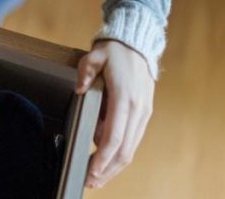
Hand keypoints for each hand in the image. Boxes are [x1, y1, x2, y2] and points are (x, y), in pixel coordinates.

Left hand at [75, 39, 154, 188]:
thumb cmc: (115, 50)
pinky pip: (132, 140)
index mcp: (125, 98)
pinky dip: (120, 153)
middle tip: (89, 182)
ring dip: (114, 166)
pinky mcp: (144, 114)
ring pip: (130, 149)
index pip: (114, 137)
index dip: (102, 157)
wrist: (137, 43)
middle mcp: (137, 110)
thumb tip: (80, 90)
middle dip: (107, 170)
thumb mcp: (95, 55)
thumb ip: (85, 72)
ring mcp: (143, 113)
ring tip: (96, 177)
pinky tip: (106, 160)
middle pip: (124, 150)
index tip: (91, 171)